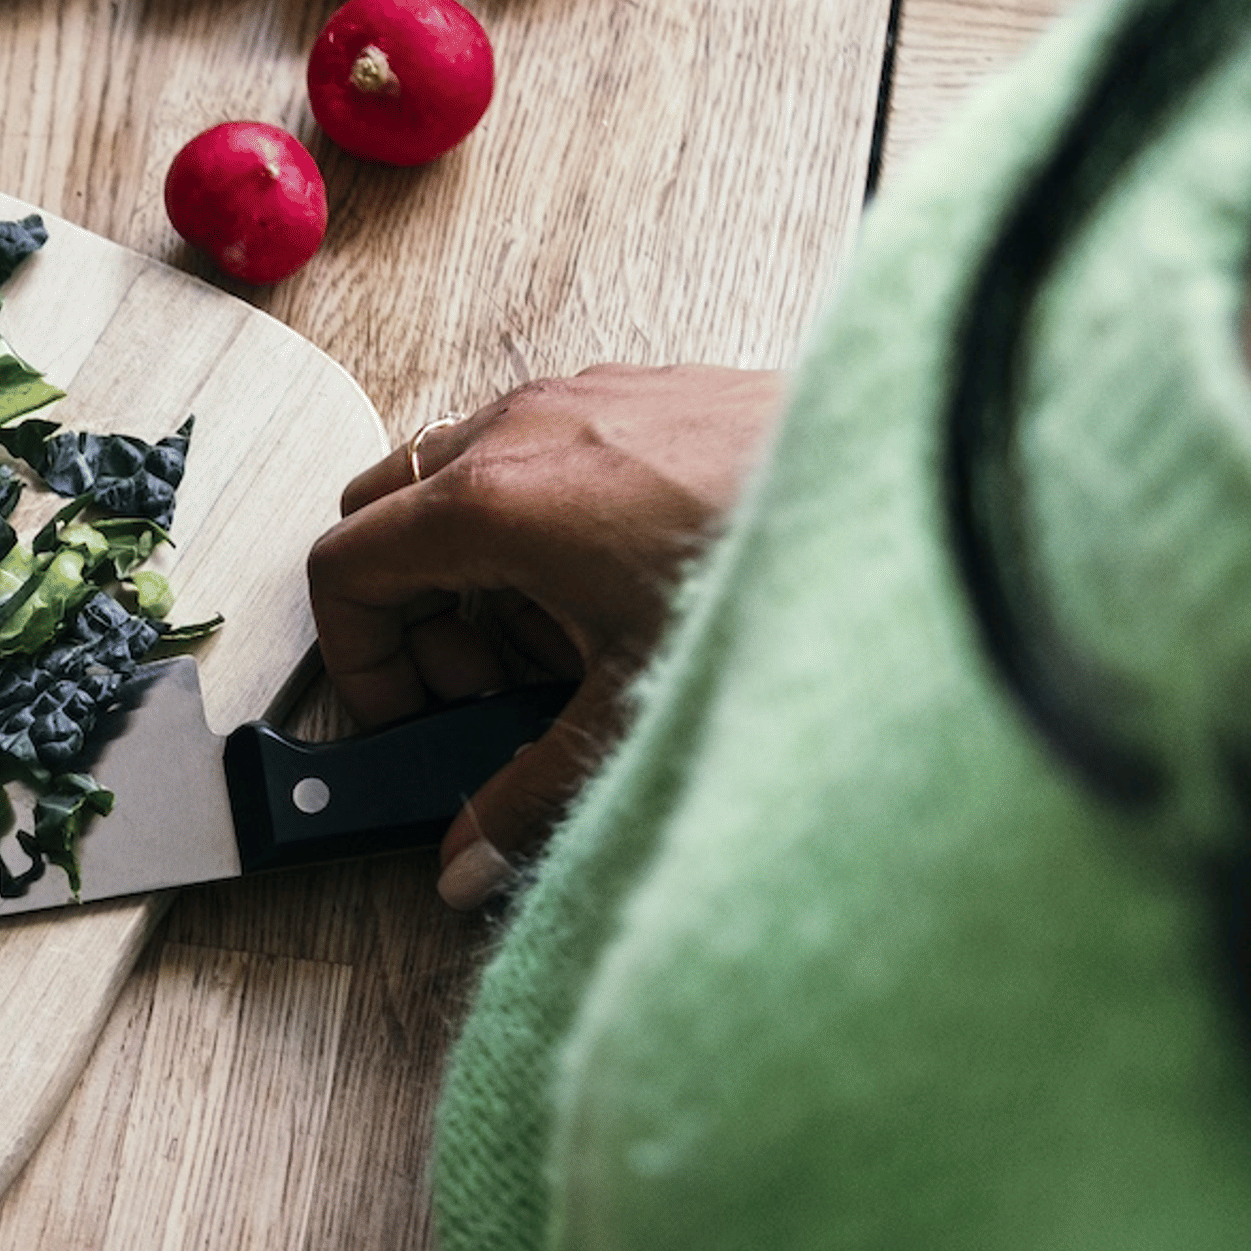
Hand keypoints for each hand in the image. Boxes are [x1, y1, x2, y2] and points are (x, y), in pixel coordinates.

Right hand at [309, 363, 782, 906]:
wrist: (908, 490)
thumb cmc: (771, 572)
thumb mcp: (631, 711)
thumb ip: (528, 796)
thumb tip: (468, 860)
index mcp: (492, 501)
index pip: (343, 567)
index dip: (357, 658)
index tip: (411, 715)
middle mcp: (521, 428)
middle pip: (386, 513)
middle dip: (416, 614)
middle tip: (484, 688)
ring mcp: (580, 397)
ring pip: (461, 480)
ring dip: (482, 571)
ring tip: (567, 647)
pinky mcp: (639, 390)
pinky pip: (541, 452)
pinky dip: (545, 524)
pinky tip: (623, 591)